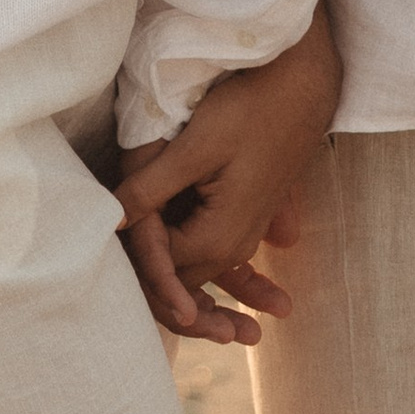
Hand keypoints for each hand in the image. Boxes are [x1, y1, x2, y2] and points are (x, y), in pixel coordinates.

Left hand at [115, 5, 340, 344]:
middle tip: (133, 306)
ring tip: (201, 327)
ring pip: (208, 273)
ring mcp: (247, 230)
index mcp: (218, 236)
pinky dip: (224, 278)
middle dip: (160, 295)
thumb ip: (150, 188)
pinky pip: (227, 256)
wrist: (305, 86)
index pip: (160, 270)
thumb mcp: (194, 147)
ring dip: (201, 300)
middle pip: (187, 282)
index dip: (133, 261)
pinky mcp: (251, 213)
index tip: (113, 247)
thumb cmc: (249, 108)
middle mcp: (235, 242)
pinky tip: (232, 298)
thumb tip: (109, 219)